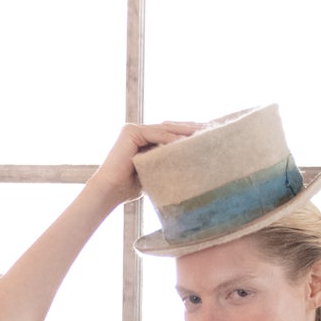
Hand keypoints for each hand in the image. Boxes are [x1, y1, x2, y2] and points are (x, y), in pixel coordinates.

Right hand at [84, 121, 199, 211]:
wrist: (109, 192)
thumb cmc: (129, 188)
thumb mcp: (154, 172)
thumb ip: (166, 163)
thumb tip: (190, 163)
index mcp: (144, 139)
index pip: (170, 133)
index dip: (188, 133)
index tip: (207, 136)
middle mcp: (138, 131)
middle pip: (169, 127)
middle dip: (190, 128)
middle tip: (211, 129)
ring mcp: (133, 129)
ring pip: (165, 129)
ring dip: (184, 131)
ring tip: (203, 134)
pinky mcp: (130, 132)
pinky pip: (156, 134)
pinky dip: (171, 138)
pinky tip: (186, 142)